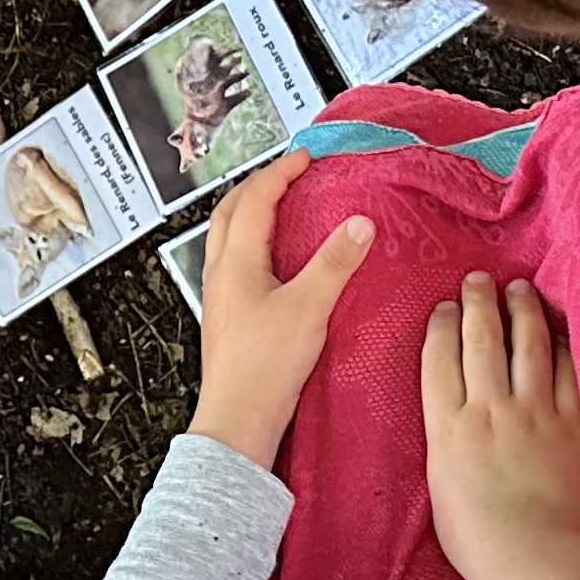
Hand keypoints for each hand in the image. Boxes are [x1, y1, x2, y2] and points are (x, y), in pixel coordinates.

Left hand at [185, 151, 376, 469]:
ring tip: (281, 210)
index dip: (279, 174)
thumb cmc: (266, 368)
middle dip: (257, 187)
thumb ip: (334, 263)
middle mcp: (219, 274)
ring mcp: (219, 297)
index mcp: (235, 262)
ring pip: (227, 239)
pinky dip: (253, 245)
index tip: (305, 158)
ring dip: (251, 215)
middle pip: (229, 213)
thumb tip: (359, 223)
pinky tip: (275, 263)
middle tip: (288, 176)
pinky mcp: (227, 319)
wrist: (237, 421)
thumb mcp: (309, 309)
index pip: (253, 200)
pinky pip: (234, 264)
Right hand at [423, 272, 579, 579]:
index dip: (440, 324)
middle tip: (477, 280)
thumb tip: (453, 423)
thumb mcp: (440, 489)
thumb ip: (445, 445)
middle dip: (477, 301)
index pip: (438, 358)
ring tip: (517, 289)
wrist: (537, 563)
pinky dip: (564, 345)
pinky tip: (561, 331)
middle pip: (481, 338)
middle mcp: (488, 411)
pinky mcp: (572, 425)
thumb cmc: (480, 543)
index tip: (442, 306)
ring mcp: (534, 414)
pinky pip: (570, 372)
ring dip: (521, 309)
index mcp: (447, 429)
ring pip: (527, 344)